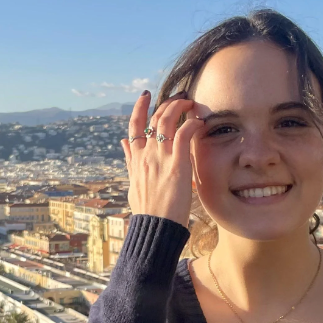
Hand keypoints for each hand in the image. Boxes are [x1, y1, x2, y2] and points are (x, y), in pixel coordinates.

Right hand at [121, 90, 204, 225]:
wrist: (155, 227)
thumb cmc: (147, 209)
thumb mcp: (133, 182)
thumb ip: (130, 160)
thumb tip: (123, 143)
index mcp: (136, 159)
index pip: (134, 126)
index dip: (139, 107)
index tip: (146, 95)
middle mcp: (146, 154)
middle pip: (154, 119)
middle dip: (168, 103)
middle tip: (181, 97)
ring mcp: (160, 158)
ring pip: (167, 120)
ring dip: (180, 107)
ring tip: (191, 103)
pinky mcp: (176, 164)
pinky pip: (183, 134)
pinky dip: (191, 124)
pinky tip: (199, 122)